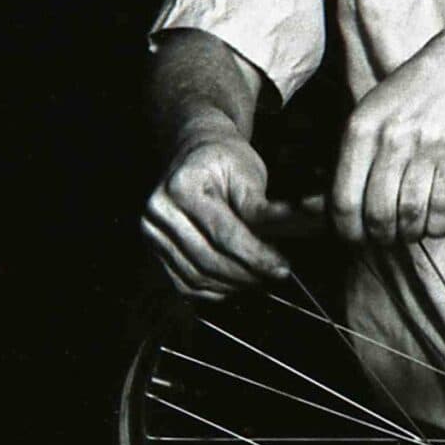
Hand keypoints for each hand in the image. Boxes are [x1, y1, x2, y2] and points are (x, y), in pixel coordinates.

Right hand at [142, 132, 294, 299]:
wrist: (196, 155)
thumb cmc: (225, 162)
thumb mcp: (248, 174)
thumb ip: (262, 209)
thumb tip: (291, 228)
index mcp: (182, 186)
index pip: (223, 234)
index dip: (256, 255)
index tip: (282, 267)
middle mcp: (159, 211)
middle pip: (209, 260)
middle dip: (247, 273)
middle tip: (276, 273)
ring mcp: (152, 234)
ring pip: (197, 277)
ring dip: (233, 284)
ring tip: (259, 276)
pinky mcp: (155, 252)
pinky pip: (186, 285)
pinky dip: (215, 289)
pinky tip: (237, 280)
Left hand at [330, 32, 444, 244]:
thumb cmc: (411, 95)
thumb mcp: (370, 115)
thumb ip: (351, 159)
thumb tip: (324, 206)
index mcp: (361, 129)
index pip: (344, 199)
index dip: (347, 230)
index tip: (354, 237)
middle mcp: (391, 138)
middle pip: (378, 213)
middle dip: (380, 235)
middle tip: (385, 236)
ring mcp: (426, 146)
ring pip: (410, 214)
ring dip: (410, 233)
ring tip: (410, 230)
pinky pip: (444, 208)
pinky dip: (437, 226)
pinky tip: (435, 221)